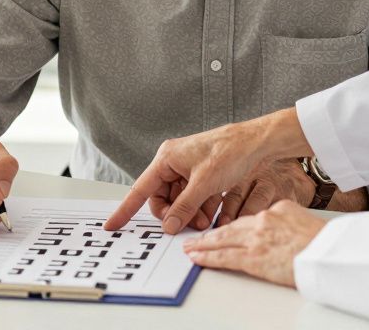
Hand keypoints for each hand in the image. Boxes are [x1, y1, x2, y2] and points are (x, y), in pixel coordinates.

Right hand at [105, 109, 308, 233]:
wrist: (256, 142)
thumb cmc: (230, 152)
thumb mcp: (204, 184)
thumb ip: (184, 207)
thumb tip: (169, 226)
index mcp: (166, 158)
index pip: (140, 189)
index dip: (125, 209)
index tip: (112, 225)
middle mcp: (173, 162)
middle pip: (161, 198)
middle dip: (173, 215)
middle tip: (188, 225)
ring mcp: (187, 168)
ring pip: (178, 200)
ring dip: (188, 213)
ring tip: (204, 221)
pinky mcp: (200, 174)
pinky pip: (191, 196)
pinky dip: (199, 207)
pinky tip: (212, 213)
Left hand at [182, 200, 326, 287]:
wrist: (332, 253)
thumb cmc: (328, 242)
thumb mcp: (307, 220)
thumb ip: (289, 220)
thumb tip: (282, 228)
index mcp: (278, 208)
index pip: (249, 214)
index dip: (232, 222)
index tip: (221, 226)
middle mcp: (263, 219)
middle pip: (231, 225)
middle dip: (211, 232)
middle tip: (196, 236)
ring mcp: (257, 238)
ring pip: (222, 239)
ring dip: (203, 244)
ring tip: (190, 247)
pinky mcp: (253, 257)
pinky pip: (224, 257)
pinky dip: (208, 257)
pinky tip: (197, 258)